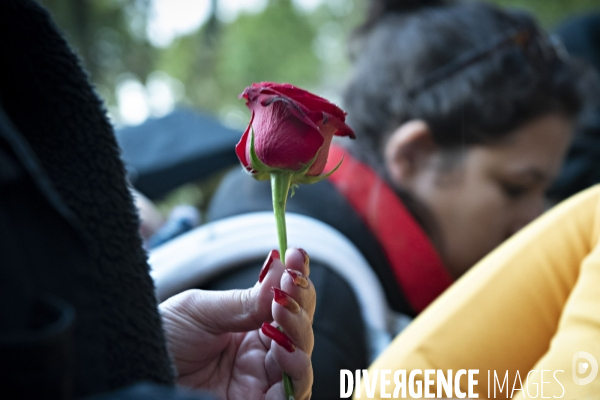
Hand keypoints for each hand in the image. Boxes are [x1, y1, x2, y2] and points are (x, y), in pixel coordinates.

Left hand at [160, 248, 315, 399]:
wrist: (130, 368)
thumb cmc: (160, 338)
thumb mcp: (200, 310)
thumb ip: (244, 300)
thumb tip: (279, 266)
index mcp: (250, 327)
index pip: (287, 304)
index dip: (297, 280)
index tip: (295, 255)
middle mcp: (260, 355)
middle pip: (301, 332)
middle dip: (301, 304)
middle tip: (288, 284)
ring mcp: (259, 383)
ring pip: (302, 363)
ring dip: (299, 334)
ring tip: (282, 311)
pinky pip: (290, 397)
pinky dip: (295, 371)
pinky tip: (282, 348)